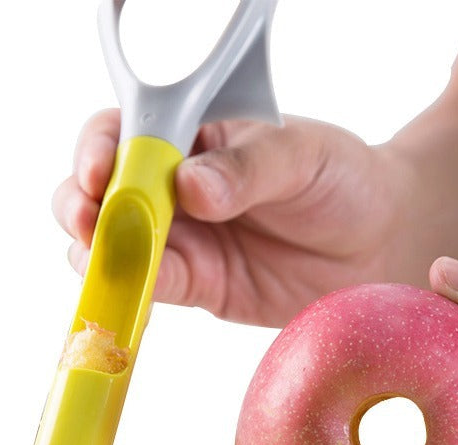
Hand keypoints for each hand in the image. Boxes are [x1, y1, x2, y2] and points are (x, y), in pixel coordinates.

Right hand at [52, 111, 403, 326]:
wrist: (377, 242)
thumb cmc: (342, 180)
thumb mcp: (302, 156)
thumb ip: (247, 167)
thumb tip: (191, 185)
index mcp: (194, 137)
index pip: (126, 133)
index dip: (99, 150)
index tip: (99, 172)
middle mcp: (174, 188)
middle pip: (101, 193)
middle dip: (80, 207)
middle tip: (88, 223)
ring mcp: (182, 239)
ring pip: (114, 245)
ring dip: (97, 255)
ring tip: (103, 263)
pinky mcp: (196, 285)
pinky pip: (152, 290)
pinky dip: (130, 295)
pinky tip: (128, 298)